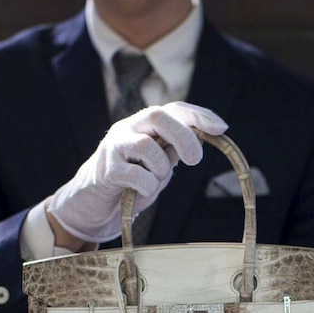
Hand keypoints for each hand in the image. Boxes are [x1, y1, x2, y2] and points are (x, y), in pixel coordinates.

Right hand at [46, 101, 226, 242]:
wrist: (93, 204)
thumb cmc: (131, 183)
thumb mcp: (159, 165)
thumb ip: (174, 150)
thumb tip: (203, 134)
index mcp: (144, 125)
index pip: (174, 109)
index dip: (198, 115)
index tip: (221, 128)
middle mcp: (128, 128)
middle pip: (158, 116)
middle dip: (183, 136)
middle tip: (195, 160)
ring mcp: (114, 147)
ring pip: (146, 146)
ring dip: (160, 168)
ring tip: (154, 180)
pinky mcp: (105, 170)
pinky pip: (136, 175)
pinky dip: (147, 186)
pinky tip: (141, 192)